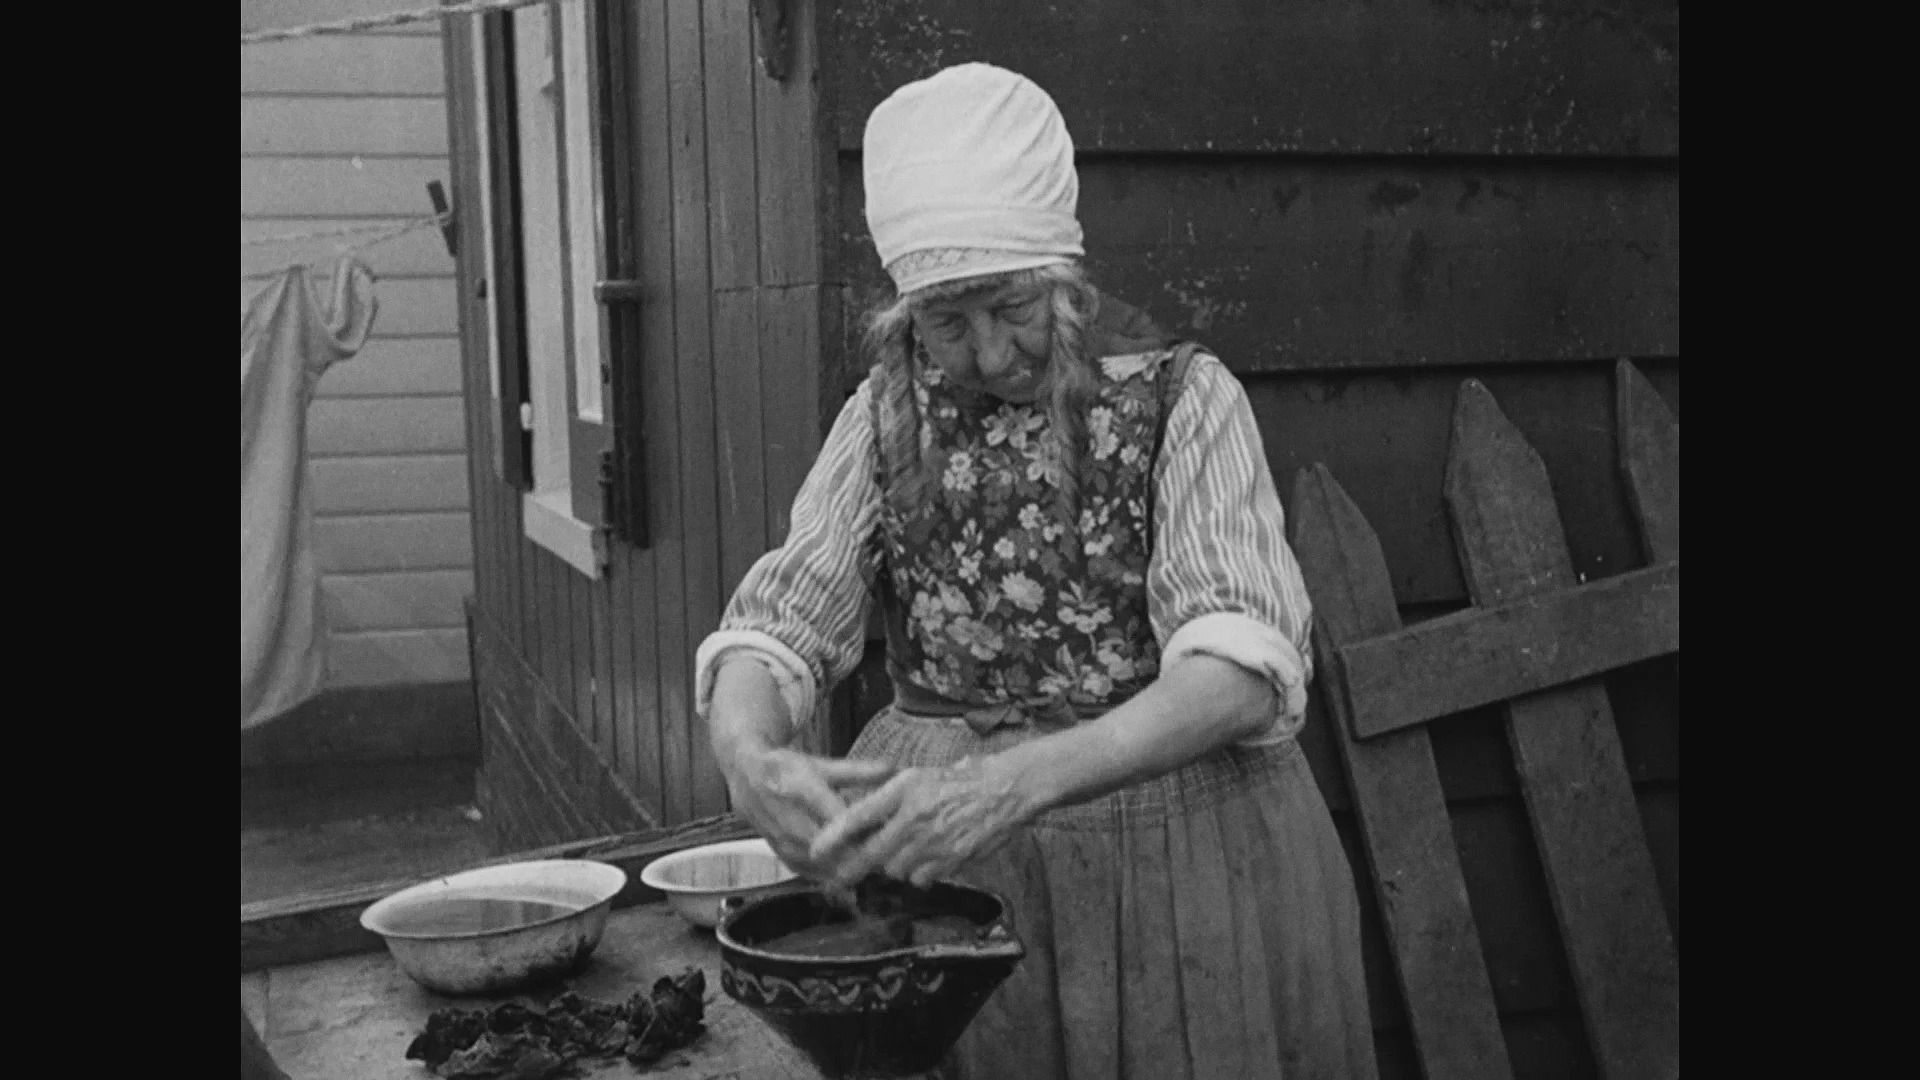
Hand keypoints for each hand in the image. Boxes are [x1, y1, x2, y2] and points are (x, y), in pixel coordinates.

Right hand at [722, 746, 897, 878]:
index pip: (838, 817)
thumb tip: (895, 769)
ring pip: (822, 865)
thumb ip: (858, 771)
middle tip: (889, 860)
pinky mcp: (780, 854)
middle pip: (832, 848)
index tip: (889, 838)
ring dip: (848, 870)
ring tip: (875, 870)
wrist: (746, 779)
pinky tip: (850, 879)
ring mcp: (783, 840)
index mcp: (803, 789)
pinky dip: (830, 877)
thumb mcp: (822, 764)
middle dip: (861, 857)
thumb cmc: (789, 769)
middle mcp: (791, 819)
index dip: (864, 831)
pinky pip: (809, 873)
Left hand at [807, 757, 1032, 888]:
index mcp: (903, 790)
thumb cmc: (957, 782)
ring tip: (901, 854)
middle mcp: (914, 816)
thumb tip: (855, 818)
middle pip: (872, 854)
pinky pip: (921, 878)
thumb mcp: (916, 778)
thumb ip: (885, 797)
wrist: (1002, 790)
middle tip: (842, 876)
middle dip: (854, 868)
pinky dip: (918, 874)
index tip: (815, 851)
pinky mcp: (950, 860)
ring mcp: (933, 841)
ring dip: (893, 867)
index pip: (859, 816)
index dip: (833, 836)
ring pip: (896, 870)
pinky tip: (926, 859)